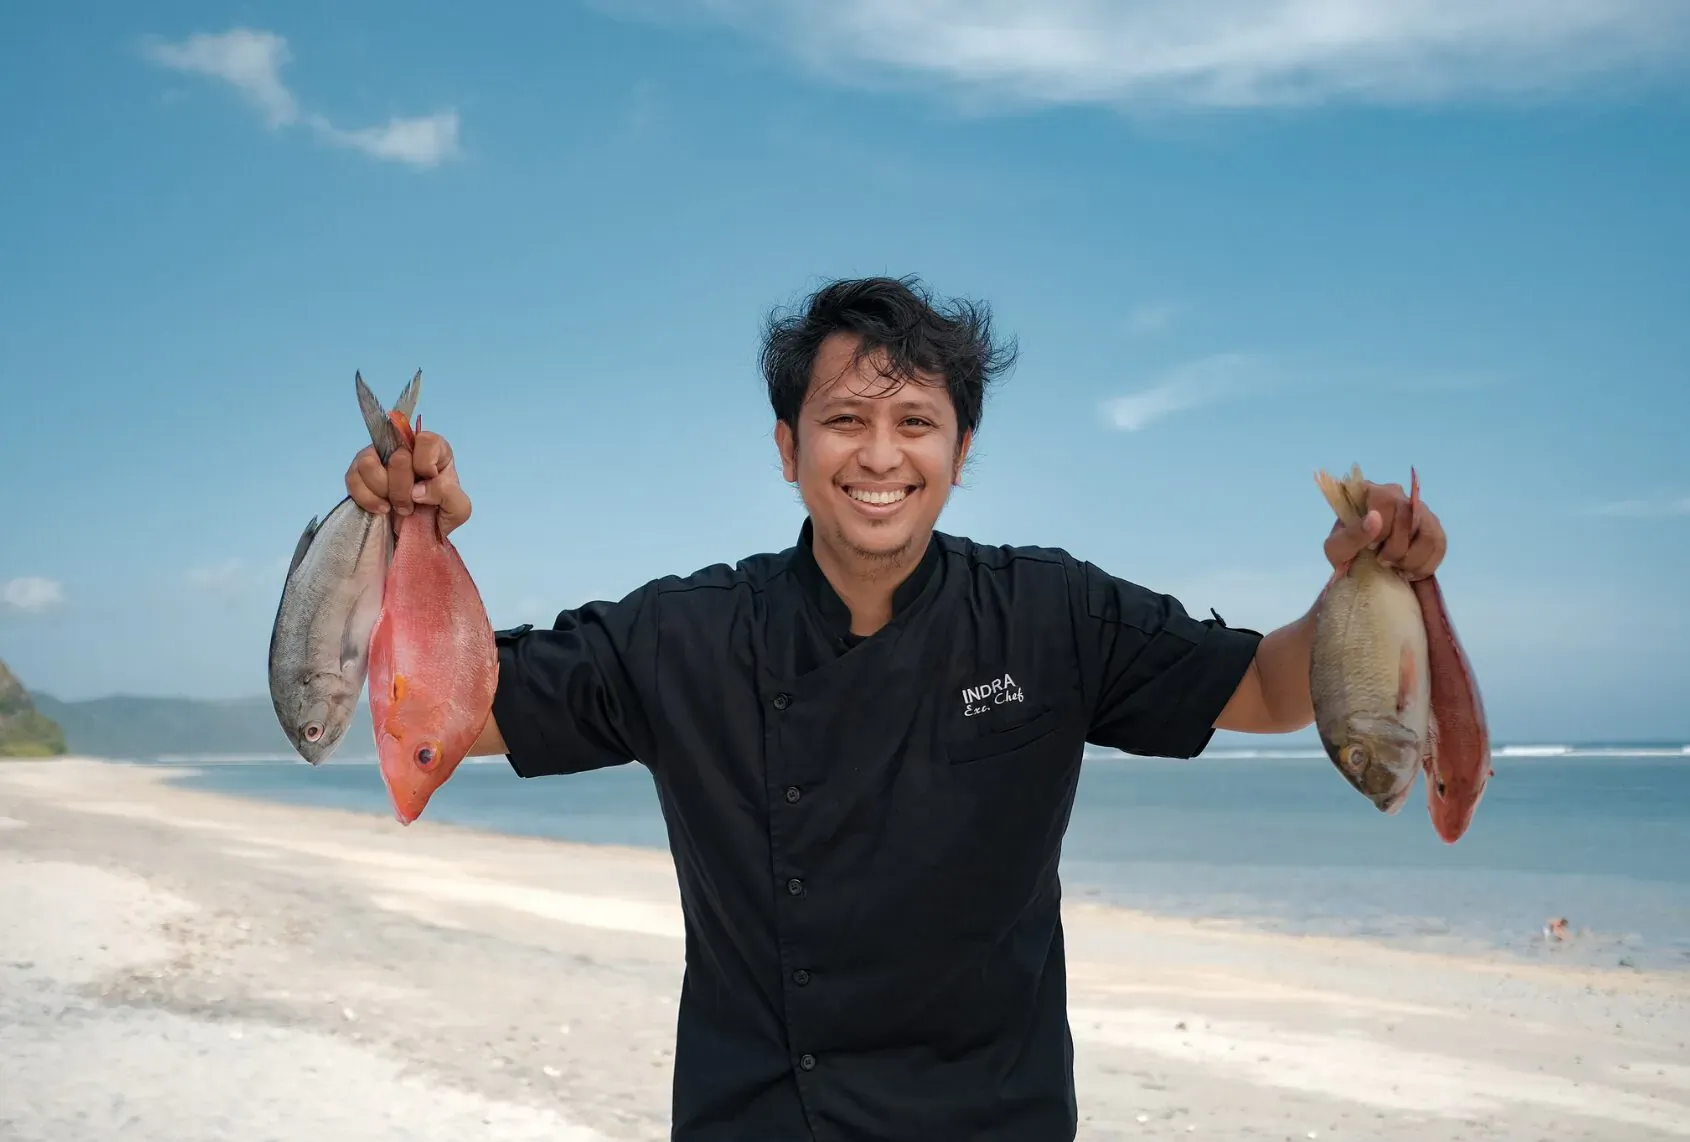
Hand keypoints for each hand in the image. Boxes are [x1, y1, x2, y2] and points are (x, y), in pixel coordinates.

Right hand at [345, 429, 472, 537]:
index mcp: (435, 449)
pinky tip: (380, 509)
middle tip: (410, 506)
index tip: (427, 482)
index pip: (425, 441)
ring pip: (368, 463)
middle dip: (403, 489)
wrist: (417, 533)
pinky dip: (366, 498)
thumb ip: (449, 494)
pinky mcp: (359, 471)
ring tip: (393, 506)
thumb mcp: (458, 509)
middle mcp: (405, 447)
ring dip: (383, 492)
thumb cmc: (439, 514)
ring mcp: (379, 456)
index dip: (424, 464)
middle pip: (397, 457)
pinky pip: (352, 478)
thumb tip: (418, 490)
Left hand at [1322, 476, 1446, 580]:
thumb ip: (1350, 535)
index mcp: (1370, 491)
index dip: (1382, 528)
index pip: (1386, 500)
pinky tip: (1410, 572)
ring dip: (1413, 559)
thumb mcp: (1336, 549)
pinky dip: (1426, 564)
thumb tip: (1375, 518)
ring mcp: (1418, 509)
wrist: (1359, 564)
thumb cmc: (1345, 552)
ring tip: (1397, 568)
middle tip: (1382, 562)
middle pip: (1410, 518)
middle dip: (1397, 549)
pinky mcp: (1432, 527)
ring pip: (1429, 533)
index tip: (1371, 548)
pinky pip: (1439, 545)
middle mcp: (1397, 494)